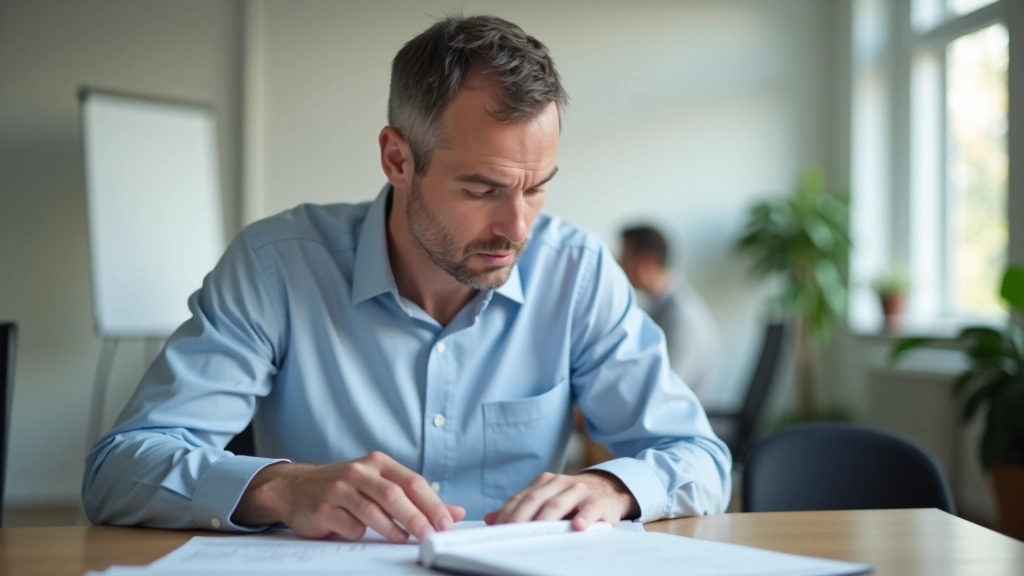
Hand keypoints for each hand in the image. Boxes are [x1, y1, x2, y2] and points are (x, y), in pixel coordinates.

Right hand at [232, 451, 465, 541]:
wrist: (294, 487)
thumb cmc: (344, 487)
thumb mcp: (379, 484)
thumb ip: (416, 498)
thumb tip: (454, 512)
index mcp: (378, 463)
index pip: (413, 482)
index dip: (432, 503)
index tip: (447, 523)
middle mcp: (360, 471)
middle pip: (395, 495)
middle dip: (417, 517)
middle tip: (431, 536)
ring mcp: (340, 488)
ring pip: (373, 509)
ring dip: (393, 529)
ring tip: (405, 540)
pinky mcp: (324, 508)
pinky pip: (349, 525)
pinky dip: (360, 533)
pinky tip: (362, 534)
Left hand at [484, 471, 638, 529]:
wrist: (608, 489)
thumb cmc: (572, 499)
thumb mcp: (547, 500)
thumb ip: (521, 509)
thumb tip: (491, 518)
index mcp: (544, 483)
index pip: (520, 498)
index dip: (507, 514)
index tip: (496, 530)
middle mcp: (559, 483)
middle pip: (535, 500)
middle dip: (521, 518)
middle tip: (511, 534)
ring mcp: (579, 491)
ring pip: (558, 504)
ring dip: (546, 518)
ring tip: (537, 532)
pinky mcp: (598, 501)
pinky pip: (590, 508)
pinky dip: (584, 517)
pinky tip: (578, 526)